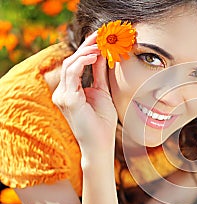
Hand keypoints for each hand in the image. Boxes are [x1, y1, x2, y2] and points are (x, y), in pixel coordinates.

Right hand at [52, 32, 117, 154]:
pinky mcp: (67, 99)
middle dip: (86, 47)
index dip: (86, 49)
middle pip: (71, 61)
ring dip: (86, 52)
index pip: (75, 64)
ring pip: (70, 65)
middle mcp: (62, 92)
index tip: (99, 38)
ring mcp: (62, 96)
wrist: (100, 144)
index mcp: (70, 91)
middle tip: (101, 36)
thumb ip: (100, 74)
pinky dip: (83, 62)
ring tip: (101, 45)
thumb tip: (102, 55)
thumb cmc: (102, 122)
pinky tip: (95, 56)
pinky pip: (72, 74)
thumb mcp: (102, 92)